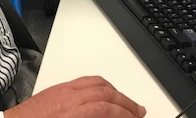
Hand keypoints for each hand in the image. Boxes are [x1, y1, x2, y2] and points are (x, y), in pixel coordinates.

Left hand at [3, 76, 145, 117]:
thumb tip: (107, 117)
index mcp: (69, 113)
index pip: (104, 109)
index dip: (124, 114)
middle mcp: (67, 98)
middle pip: (104, 93)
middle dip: (125, 102)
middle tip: (139, 112)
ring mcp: (61, 90)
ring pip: (96, 83)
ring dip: (115, 92)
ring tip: (126, 102)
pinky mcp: (57, 88)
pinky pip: (84, 80)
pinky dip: (100, 85)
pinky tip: (106, 92)